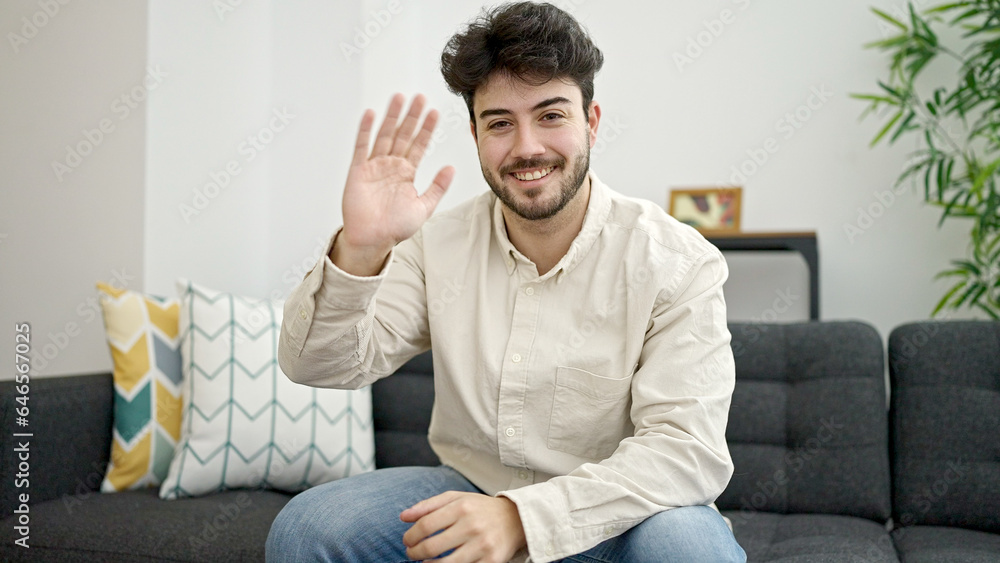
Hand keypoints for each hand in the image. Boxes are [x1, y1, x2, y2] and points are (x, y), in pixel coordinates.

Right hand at [333, 93, 454, 275]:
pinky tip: (371, 115)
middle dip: (411, 116)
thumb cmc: (395, 227)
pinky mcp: (358, 171)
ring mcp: (374, 166)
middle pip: (403, 134)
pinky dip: (366, 131)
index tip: (434, 112)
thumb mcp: (423, 207)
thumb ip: (437, 187)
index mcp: (406, 173)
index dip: (426, 129)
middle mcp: (391, 165)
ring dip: (391, 117)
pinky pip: (362, 147)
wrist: (373, 240)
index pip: (419, 145)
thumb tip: (451, 168)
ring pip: (384, 135)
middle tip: (419, 97)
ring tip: (399, 98)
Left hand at [400, 491, 526, 562]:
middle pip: (432, 547)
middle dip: (415, 553)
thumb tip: (403, 517)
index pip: (426, 525)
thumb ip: (428, 505)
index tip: (407, 541)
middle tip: (412, 553)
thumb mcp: (456, 498)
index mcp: (461, 507)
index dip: (411, 536)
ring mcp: (483, 545)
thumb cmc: (480, 509)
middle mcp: (472, 526)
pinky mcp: (492, 562)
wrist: (516, 519)